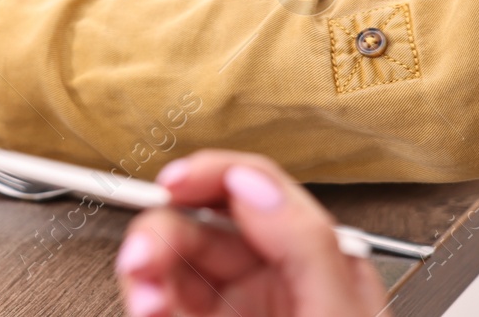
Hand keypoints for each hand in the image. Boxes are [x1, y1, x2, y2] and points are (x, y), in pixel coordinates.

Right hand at [115, 151, 382, 316]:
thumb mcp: (337, 313)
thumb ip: (304, 244)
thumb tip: (252, 181)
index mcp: (314, 259)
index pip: (253, 188)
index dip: (208, 176)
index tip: (174, 183)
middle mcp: (269, 277)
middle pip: (196, 223)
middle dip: (160, 233)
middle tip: (144, 257)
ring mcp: (231, 306)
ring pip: (166, 258)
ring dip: (142, 267)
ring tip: (143, 295)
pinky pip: (154, 294)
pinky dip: (141, 295)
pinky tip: (145, 304)